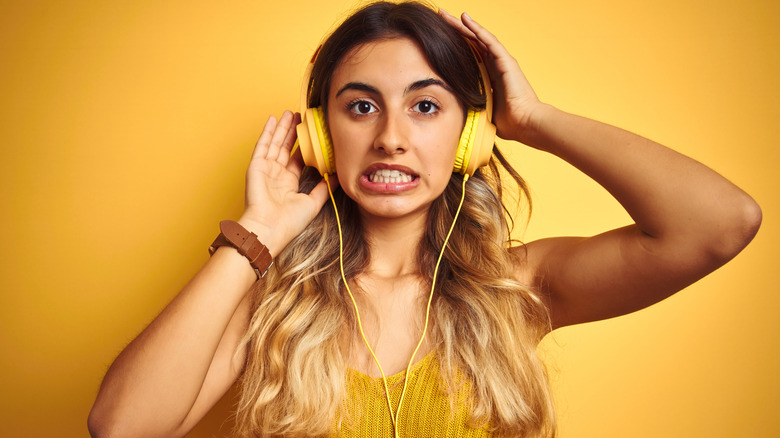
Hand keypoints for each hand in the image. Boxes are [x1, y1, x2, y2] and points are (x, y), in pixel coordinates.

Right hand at [239, 111, 333, 255]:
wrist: (269, 228)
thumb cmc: (289, 222)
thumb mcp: (312, 203)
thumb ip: (323, 188)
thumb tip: (337, 175)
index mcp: (289, 184)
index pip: (298, 160)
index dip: (305, 147)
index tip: (313, 134)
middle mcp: (276, 175)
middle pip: (286, 148)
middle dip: (293, 133)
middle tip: (301, 118)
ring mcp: (265, 169)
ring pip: (276, 143)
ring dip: (282, 128)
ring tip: (290, 113)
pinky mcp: (256, 166)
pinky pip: (262, 145)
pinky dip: (267, 132)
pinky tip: (272, 119)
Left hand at [439, 9, 544, 143]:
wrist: (526, 124)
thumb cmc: (510, 123)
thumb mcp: (484, 112)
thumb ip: (472, 106)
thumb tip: (456, 112)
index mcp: (490, 76)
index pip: (470, 55)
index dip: (456, 45)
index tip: (438, 39)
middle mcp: (496, 65)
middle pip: (472, 42)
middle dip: (455, 30)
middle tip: (440, 17)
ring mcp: (502, 62)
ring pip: (479, 37)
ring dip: (462, 25)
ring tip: (446, 15)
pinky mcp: (506, 61)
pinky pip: (489, 41)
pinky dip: (477, 29)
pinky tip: (465, 19)